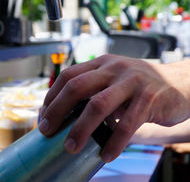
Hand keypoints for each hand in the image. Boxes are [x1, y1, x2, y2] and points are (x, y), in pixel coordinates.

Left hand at [39, 54, 189, 162]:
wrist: (179, 83)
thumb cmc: (138, 87)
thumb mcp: (114, 80)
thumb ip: (94, 91)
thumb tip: (64, 117)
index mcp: (101, 63)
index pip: (67, 75)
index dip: (52, 96)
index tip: (43, 116)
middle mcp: (113, 68)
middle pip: (76, 86)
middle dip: (57, 110)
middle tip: (46, 131)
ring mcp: (131, 81)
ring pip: (98, 104)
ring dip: (81, 129)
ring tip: (70, 147)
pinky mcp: (149, 97)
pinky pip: (127, 123)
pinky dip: (114, 142)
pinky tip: (106, 155)